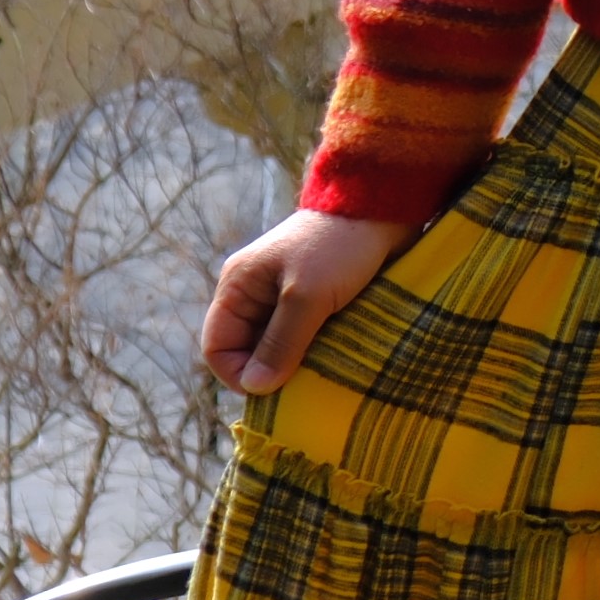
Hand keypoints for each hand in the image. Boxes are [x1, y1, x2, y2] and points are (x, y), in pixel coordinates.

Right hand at [203, 209, 403, 395]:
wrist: (383, 208)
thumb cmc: (339, 247)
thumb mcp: (307, 297)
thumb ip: (280, 343)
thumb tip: (256, 388)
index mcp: (238, 286)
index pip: (217, 347)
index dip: (238, 374)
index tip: (273, 391)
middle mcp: (254, 293)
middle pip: (247, 350)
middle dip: (270, 370)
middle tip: (303, 383)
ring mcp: (284, 296)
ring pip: (277, 346)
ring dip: (296, 362)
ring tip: (320, 370)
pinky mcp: (314, 298)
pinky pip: (302, 336)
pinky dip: (314, 349)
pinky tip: (333, 356)